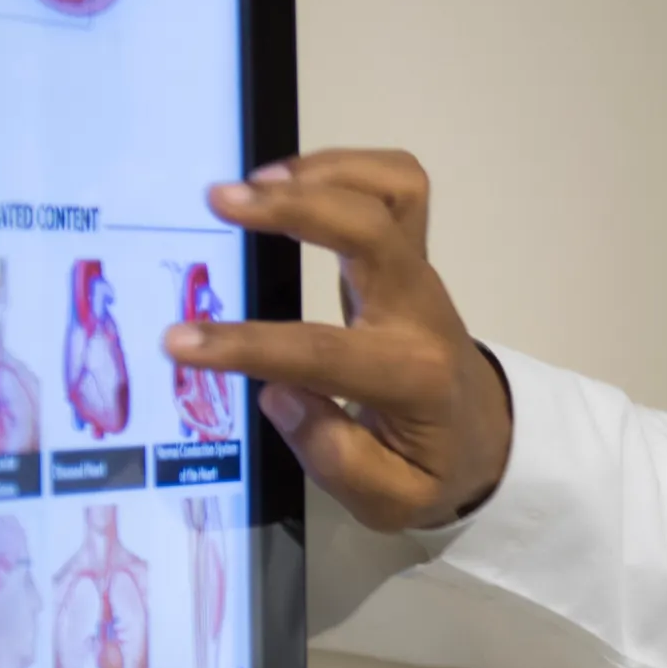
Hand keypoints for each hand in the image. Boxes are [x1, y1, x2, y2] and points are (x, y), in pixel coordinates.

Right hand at [169, 150, 513, 530]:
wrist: (486, 438)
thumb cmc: (432, 468)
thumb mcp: (392, 498)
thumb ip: (336, 456)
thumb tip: (279, 391)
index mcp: (413, 377)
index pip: (325, 351)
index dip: (250, 345)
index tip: (180, 342)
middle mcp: (421, 314)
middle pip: (375, 231)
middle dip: (298, 208)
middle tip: (219, 202)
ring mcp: (420, 277)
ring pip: (395, 192)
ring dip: (323, 172)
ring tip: (250, 185)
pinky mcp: (412, 257)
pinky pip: (396, 188)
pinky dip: (343, 168)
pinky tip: (286, 181)